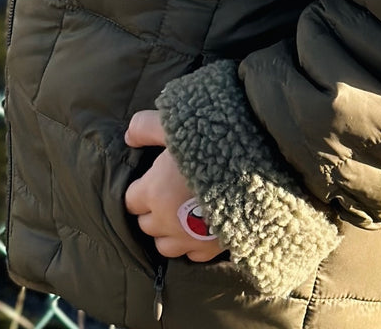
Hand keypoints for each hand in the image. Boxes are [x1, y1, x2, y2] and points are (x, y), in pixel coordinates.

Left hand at [124, 110, 225, 261]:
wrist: (252, 170)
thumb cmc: (209, 144)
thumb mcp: (174, 126)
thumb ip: (145, 127)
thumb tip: (128, 137)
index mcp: (153, 192)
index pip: (130, 200)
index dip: (139, 190)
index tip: (151, 181)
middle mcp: (166, 221)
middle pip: (146, 225)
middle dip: (151, 212)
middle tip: (166, 195)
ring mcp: (188, 239)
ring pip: (164, 246)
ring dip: (167, 232)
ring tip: (180, 216)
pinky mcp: (211, 249)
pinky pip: (192, 255)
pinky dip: (191, 244)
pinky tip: (200, 228)